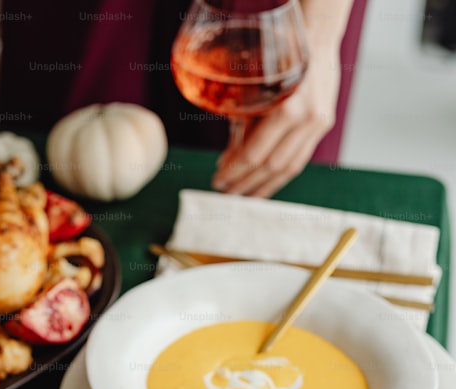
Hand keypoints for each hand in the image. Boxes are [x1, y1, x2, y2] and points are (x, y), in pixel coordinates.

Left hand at [212, 45, 340, 197]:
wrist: (314, 41)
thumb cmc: (277, 62)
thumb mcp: (253, 93)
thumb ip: (242, 127)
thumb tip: (227, 160)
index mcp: (286, 110)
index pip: (254, 154)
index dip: (234, 172)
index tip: (218, 180)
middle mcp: (306, 120)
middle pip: (272, 166)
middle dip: (246, 182)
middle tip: (226, 192)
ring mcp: (318, 123)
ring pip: (290, 167)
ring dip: (265, 185)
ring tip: (244, 194)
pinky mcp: (324, 124)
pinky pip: (301, 156)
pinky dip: (281, 172)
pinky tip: (266, 180)